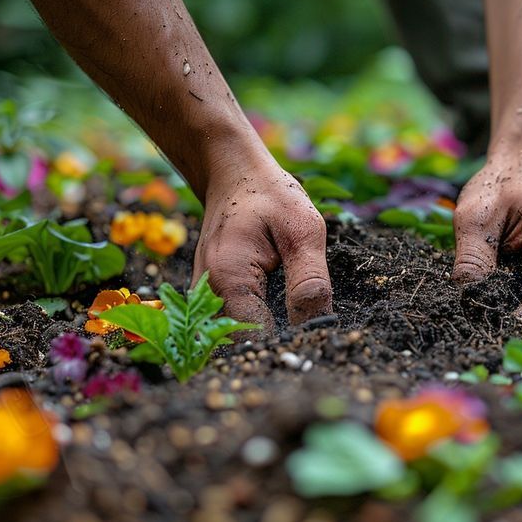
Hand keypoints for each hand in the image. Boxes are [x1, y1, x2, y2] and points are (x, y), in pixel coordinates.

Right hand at [192, 160, 332, 331]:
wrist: (234, 175)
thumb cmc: (270, 197)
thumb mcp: (303, 230)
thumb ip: (309, 281)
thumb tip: (318, 327)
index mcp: (228, 280)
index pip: (259, 338)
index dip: (290, 345)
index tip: (317, 344)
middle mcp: (205, 295)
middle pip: (243, 343)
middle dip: (278, 346)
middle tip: (312, 341)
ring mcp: (202, 299)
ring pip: (236, 338)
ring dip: (268, 338)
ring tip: (297, 327)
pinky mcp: (208, 299)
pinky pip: (233, 324)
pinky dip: (258, 325)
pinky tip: (280, 316)